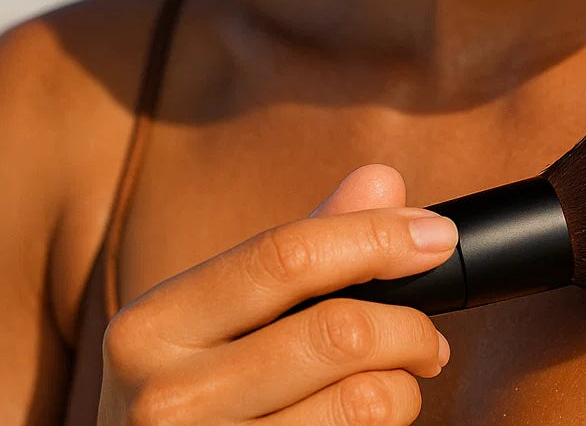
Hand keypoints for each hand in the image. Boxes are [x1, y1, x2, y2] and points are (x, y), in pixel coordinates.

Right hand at [96, 164, 455, 424]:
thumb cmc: (192, 401)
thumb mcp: (217, 324)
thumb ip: (298, 255)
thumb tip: (380, 183)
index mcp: (150, 327)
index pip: (285, 257)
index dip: (375, 237)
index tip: (435, 234)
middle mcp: (165, 399)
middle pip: (339, 332)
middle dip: (410, 327)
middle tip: (428, 341)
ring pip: (363, 400)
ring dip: (404, 388)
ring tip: (397, 388)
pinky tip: (365, 423)